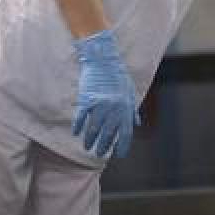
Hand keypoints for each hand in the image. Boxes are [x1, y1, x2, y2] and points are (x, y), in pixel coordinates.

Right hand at [72, 29, 138, 158]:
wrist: (103, 60)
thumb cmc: (118, 76)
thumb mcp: (130, 92)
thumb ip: (133, 110)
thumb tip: (137, 124)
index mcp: (126, 107)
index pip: (125, 132)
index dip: (122, 145)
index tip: (118, 155)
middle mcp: (115, 108)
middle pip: (108, 133)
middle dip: (104, 146)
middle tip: (99, 154)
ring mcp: (101, 104)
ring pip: (94, 128)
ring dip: (90, 140)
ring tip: (87, 147)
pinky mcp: (87, 99)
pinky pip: (82, 117)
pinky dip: (79, 126)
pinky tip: (77, 133)